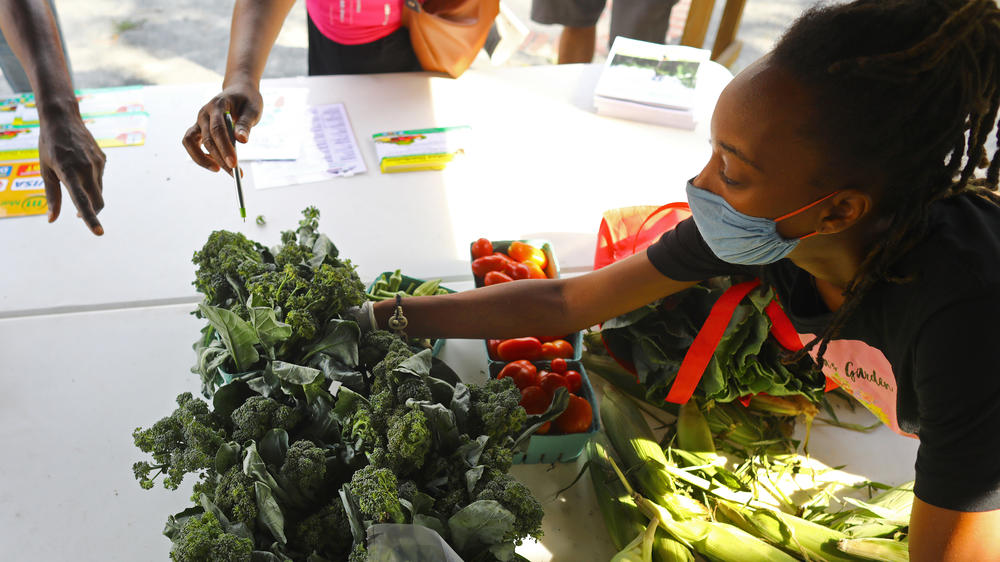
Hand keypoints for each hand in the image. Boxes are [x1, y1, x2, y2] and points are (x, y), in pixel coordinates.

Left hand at [37, 112, 106, 235]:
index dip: (90, 219)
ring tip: (73, 179)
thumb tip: (52, 219)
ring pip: (98, 190)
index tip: (99, 233)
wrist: (63, 118)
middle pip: (97, 201)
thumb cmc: (49, 146)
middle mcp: (86, 168)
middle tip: (79, 216)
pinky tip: (80, 166)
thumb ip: (51, 196)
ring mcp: (97, 163)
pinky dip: (91, 181)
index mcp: (68, 172)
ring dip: (90, 195)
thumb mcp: (45, 170)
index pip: (81, 201)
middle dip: (92, 212)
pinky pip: (99, 178)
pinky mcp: (102, 159)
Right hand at [182, 82, 262, 173]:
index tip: (234, 164)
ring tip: (219, 170)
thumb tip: (242, 140)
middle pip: (207, 139)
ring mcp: (199, 121)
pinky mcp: (198, 129)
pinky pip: (192, 144)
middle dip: (220, 158)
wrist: (239, 91)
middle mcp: (204, 113)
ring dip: (202, 159)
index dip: (225, 148)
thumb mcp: (252, 109)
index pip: (217, 129)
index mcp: (217, 105)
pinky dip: (200, 156)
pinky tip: (215, 164)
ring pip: (190, 142)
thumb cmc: (247, 100)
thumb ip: (245, 124)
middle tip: (234, 173)